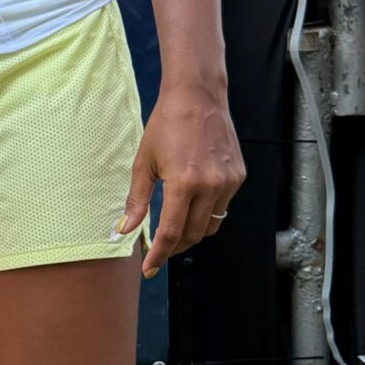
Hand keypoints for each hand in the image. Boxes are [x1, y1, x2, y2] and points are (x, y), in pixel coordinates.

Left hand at [119, 82, 244, 273]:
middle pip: (193, 234)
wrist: (198, 97)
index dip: (159, 255)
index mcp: (183, 184)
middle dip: (175, 246)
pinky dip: (207, 212)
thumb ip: (136, 200)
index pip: (172, 233)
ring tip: (175, 228)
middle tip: (159, 250)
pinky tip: (193, 204)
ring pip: (211, 224)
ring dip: (192, 232)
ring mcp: (228, 182)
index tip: (149, 268)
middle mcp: (210, 186)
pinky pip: (223, 206)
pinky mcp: (238, 176)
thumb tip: (125, 229)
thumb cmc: (166, 125)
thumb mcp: (143, 162)